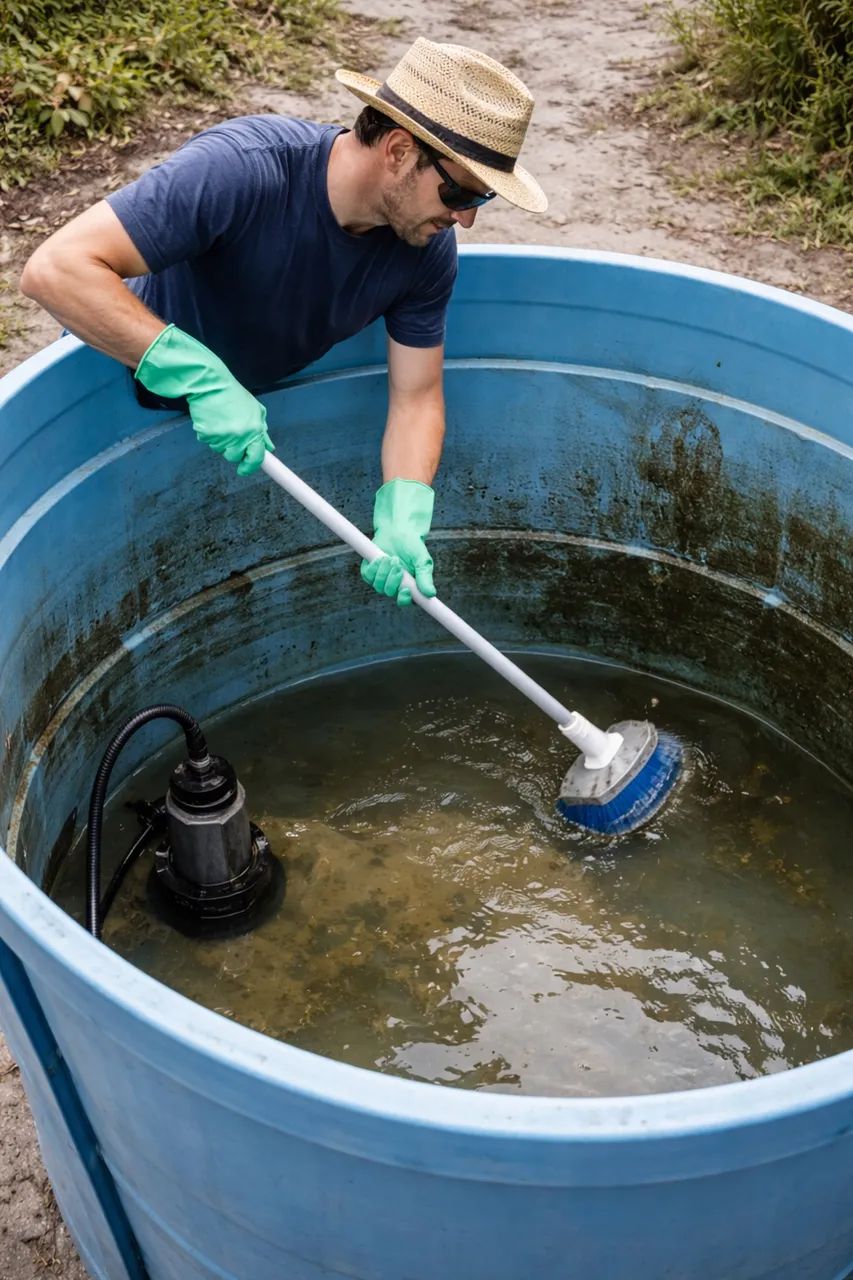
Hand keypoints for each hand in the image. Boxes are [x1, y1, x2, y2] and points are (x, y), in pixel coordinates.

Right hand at [135, 324, 274, 475]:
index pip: (256, 457)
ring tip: (220, 422)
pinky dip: (209, 434)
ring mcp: (222, 437)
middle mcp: (239, 436)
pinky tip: (211, 420)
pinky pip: (208, 442)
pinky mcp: (206, 435)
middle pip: (235, 457)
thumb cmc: (232, 394)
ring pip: (221, 451)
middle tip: (230, 435)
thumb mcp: (254, 410)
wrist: (210, 383)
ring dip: (221, 442)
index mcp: (254, 430)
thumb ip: (262, 430)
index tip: (245, 469)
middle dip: (233, 450)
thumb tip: (269, 447)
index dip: (250, 466)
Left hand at [360, 478, 435, 606]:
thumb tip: (431, 593)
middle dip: (393, 579)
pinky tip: (381, 558)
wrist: (397, 530)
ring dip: (384, 572)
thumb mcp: (422, 560)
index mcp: (409, 586)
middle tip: (398, 564)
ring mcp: (381, 580)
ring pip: (378, 586)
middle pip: (390, 593)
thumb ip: (425, 577)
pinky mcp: (370, 572)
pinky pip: (368, 576)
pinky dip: (374, 567)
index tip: (405, 590)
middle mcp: (395, 585)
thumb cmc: (412, 545)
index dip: (404, 599)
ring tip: (391, 558)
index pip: (406, 601)